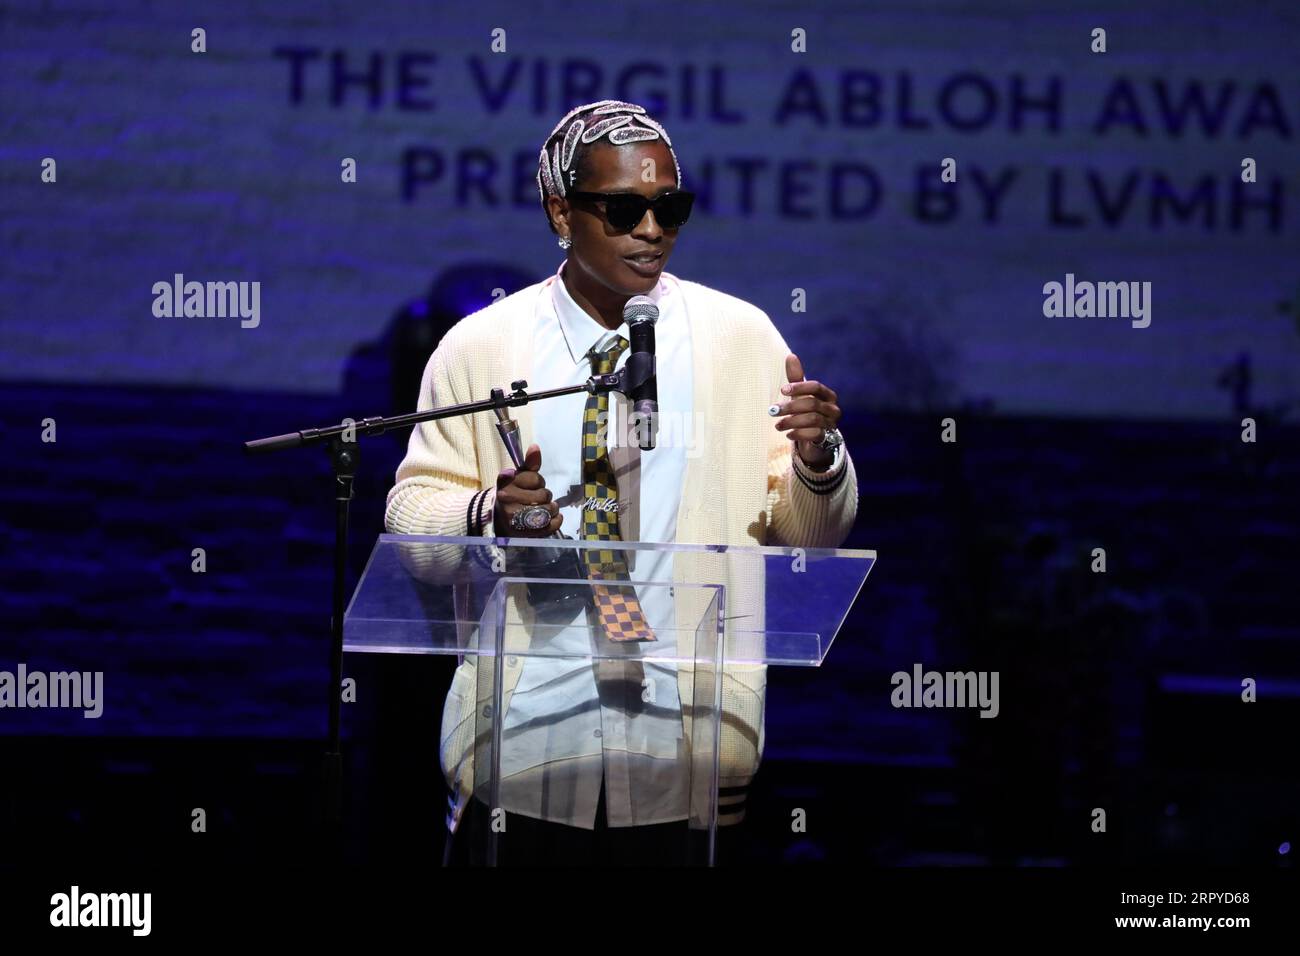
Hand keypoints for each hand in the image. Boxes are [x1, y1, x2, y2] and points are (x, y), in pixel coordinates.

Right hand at [493, 443, 561, 536]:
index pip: (534, 478)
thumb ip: (529, 464)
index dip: (537, 481)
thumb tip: (535, 448)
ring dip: (552, 507)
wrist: (499, 518)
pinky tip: (555, 517)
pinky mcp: (523, 533)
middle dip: (545, 494)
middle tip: (539, 497)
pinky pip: (549, 526)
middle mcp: (507, 500)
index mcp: (505, 483)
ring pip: (547, 509)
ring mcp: (514, 518)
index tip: (532, 484)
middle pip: (543, 494)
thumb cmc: (513, 494)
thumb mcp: (518, 477)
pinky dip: (557, 520)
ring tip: (547, 507)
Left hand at [773, 354, 841, 471]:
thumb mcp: (800, 395)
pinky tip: (788, 434)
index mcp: (828, 395)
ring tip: (777, 425)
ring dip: (792, 421)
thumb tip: (790, 356)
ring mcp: (831, 424)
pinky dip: (799, 434)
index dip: (799, 387)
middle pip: (812, 404)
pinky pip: (814, 435)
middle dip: (790, 407)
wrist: (814, 438)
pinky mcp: (827, 439)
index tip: (782, 390)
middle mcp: (833, 409)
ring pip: (813, 419)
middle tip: (773, 411)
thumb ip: (796, 378)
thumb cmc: (806, 411)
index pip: (816, 387)